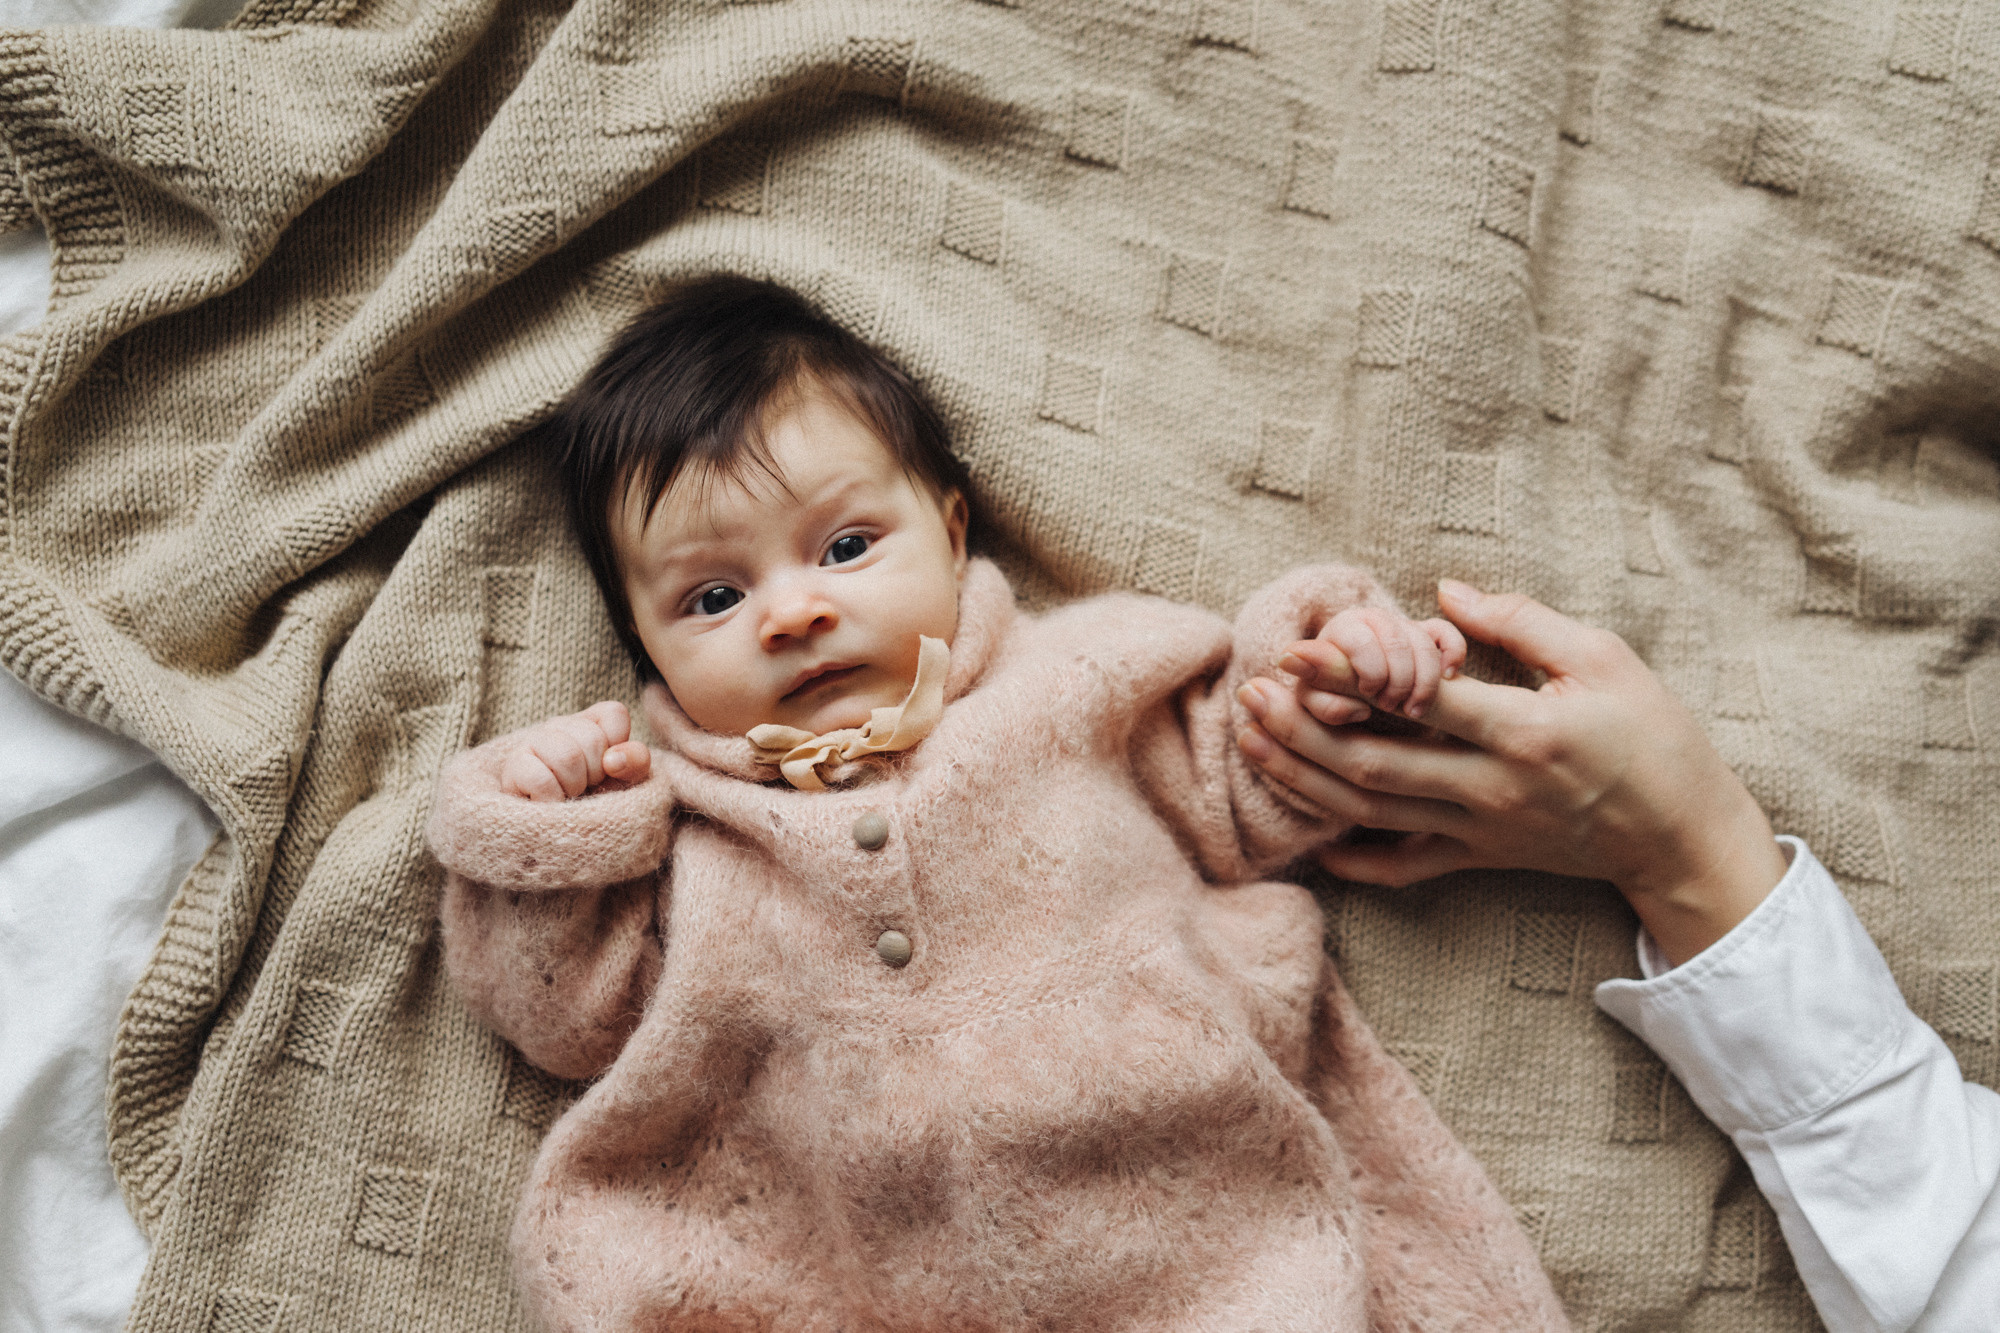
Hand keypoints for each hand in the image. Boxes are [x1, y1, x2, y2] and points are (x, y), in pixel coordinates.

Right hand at [500, 702, 651, 801]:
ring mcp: (532, 744)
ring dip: (573, 787)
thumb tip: (613, 759)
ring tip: (566, 796)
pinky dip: (552, 799)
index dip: (618, 747)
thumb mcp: (625, 783)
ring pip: (566, 756)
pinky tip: (549, 805)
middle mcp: (559, 726)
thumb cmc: (595, 807)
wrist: (561, 839)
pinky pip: (540, 778)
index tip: (608, 770)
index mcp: (589, 723)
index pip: (614, 714)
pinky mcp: (512, 769)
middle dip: (595, 774)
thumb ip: (635, 762)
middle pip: (591, 738)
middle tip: (584, 788)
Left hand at [1235, 580, 1787, 965]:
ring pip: (1372, 813)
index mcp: (1523, 731)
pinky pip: (1405, 868)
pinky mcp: (1480, 858)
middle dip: (1301, 731)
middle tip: (1250, 695)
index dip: (1350, 676)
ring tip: (1252, 742)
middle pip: (1374, 764)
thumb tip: (1443, 591)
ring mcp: (1480, 830)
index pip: (1417, 701)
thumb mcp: (1603, 658)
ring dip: (1304, 779)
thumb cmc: (1653, 736)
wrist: (1683, 835)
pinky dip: (1353, 861)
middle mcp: (1491, 788)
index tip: (1296, 651)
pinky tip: (1307, 842)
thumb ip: (1520, 622)